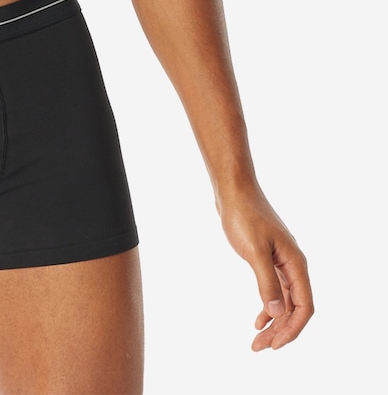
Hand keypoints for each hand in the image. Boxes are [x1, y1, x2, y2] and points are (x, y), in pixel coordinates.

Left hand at [218, 184, 313, 349]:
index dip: (293, 329)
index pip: (304, 306)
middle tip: (258, 347)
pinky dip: (268, 306)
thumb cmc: (244, 215)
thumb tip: (277, 313)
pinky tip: (258, 319)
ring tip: (257, 340)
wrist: (234, 190)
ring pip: (285, 300)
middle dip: (280, 331)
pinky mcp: (268, 258)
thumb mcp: (254, 250)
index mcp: (296, 263)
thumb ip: (266, 282)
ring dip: (274, 322)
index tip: (274, 345)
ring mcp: (281, 261)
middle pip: (295, 307)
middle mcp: (293, 264)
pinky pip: (275, 289)